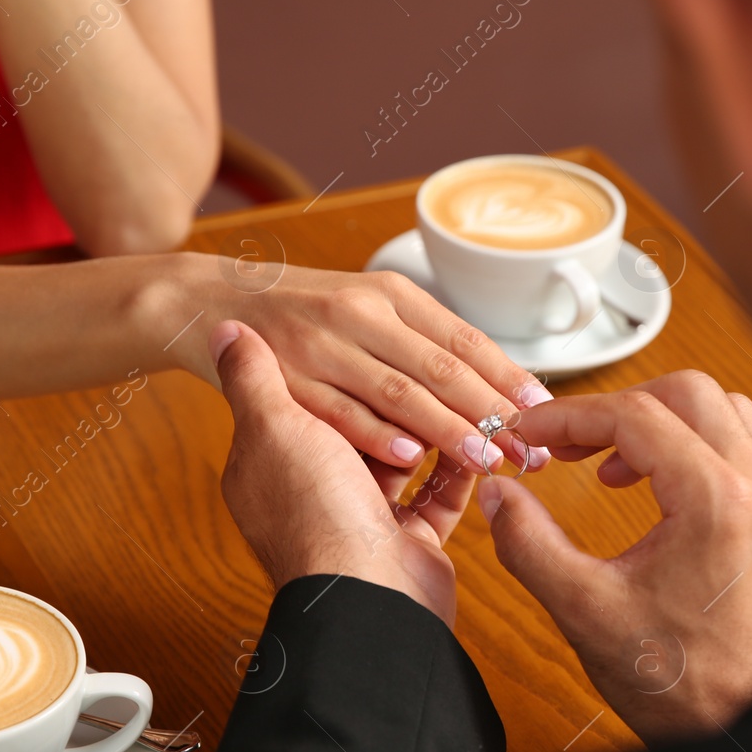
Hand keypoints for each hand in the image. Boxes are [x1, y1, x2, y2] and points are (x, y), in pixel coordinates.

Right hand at [173, 257, 550, 475]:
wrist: (208, 301)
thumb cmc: (301, 315)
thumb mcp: (365, 308)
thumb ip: (417, 341)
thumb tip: (486, 381)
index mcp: (389, 292)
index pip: (463, 337)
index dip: (506, 374)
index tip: (543, 407)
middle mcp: (360, 312)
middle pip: (441, 366)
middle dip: (490, 411)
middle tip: (530, 447)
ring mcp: (323, 345)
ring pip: (399, 391)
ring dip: (447, 430)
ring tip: (489, 457)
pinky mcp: (288, 380)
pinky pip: (340, 412)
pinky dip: (377, 436)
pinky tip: (413, 459)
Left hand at [212, 320, 477, 625]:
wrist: (363, 601)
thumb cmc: (313, 516)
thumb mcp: (271, 428)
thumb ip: (252, 377)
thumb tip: (225, 329)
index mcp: (275, 465)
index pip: (313, 399)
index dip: (345, 370)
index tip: (373, 339)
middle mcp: (317, 493)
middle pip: (364, 428)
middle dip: (404, 400)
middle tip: (432, 364)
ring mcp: (363, 521)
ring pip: (407, 459)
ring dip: (439, 429)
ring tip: (465, 393)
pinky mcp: (409, 542)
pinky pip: (439, 496)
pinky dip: (460, 469)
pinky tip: (479, 437)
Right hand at [477, 372, 751, 740]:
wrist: (745, 730)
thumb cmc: (680, 684)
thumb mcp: (584, 610)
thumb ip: (529, 544)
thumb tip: (498, 495)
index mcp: (717, 502)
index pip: (635, 416)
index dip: (570, 417)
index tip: (532, 435)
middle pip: (687, 393)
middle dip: (619, 407)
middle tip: (570, 445)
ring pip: (724, 413)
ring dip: (664, 422)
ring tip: (614, 468)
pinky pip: (748, 450)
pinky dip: (700, 447)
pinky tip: (663, 487)